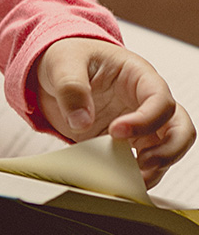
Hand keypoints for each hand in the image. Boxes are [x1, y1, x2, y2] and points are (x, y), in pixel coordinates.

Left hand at [36, 37, 195, 187]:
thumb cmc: (68, 55)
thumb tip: (81, 121)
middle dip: (168, 151)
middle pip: (180, 129)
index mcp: (138, 76)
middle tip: (141, 164)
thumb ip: (71, 88)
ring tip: (130, 177)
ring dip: (156, 168)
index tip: (116, 131)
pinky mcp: (125, 142)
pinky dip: (136, 174)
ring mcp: (139, 124)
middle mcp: (145, 102)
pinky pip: (142, 161)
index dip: (145, 120)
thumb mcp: (63, 62)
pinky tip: (120, 179)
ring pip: (167, 150)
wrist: (55, 70)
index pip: (160, 100)